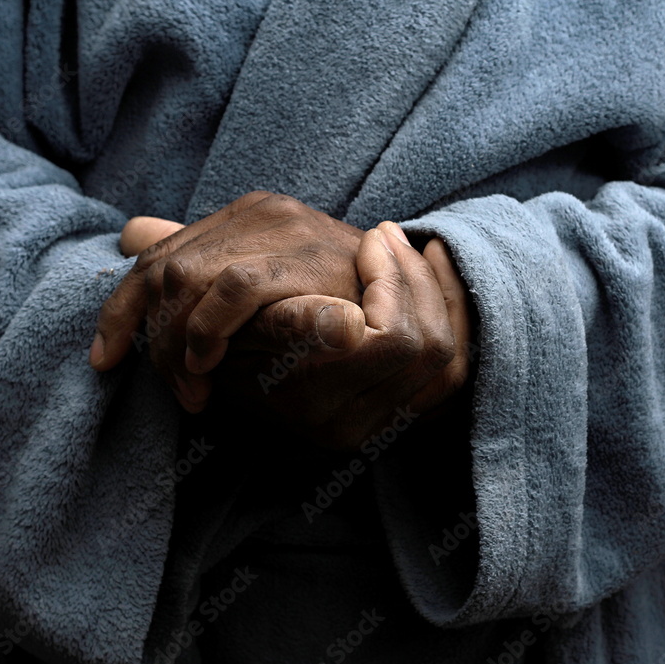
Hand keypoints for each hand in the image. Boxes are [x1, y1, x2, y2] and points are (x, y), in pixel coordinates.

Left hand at [89, 192, 364, 411]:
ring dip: (175, 342)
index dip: (121, 310)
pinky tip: (212, 363)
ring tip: (194, 386)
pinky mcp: (301, 255)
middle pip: (162, 269)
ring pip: (183, 277)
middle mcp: (257, 213)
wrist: (414, 298)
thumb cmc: (347, 299)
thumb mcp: (273, 289)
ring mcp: (280, 228)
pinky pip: (234, 287)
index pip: (157, 257)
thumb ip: (208, 266)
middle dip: (149, 339)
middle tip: (174, 391)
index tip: (104, 360)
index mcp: (244, 218)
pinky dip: (209, 329)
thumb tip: (131, 232)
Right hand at [219, 221, 472, 448]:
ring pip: (449, 358)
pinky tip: (429, 272)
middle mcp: (352, 427)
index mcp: (314, 403)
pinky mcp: (392, 418)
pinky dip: (448, 316)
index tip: (372, 239)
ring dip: (437, 291)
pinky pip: (449, 372)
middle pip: (434, 348)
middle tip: (389, 235)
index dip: (394, 282)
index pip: (398, 341)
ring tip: (405, 247)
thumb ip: (291, 325)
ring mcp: (376, 428)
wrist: (216, 379)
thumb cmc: (221, 339)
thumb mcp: (239, 328)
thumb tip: (351, 325)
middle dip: (420, 280)